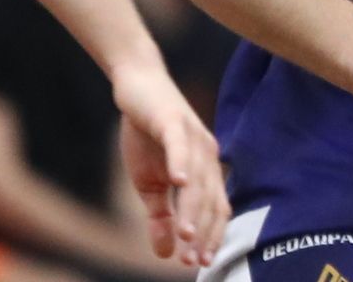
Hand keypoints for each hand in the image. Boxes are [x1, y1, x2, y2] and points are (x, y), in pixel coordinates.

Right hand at [113, 63, 227, 268]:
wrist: (137, 88)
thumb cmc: (147, 136)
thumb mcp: (149, 183)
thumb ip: (160, 217)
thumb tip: (165, 254)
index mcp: (206, 170)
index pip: (215, 209)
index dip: (210, 237)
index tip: (201, 264)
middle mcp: (207, 154)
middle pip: (210, 199)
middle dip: (202, 232)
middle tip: (193, 260)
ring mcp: (193, 136)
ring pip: (196, 179)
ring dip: (192, 209)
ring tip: (186, 235)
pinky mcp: (173, 120)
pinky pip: (179, 145)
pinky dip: (180, 164)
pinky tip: (178, 183)